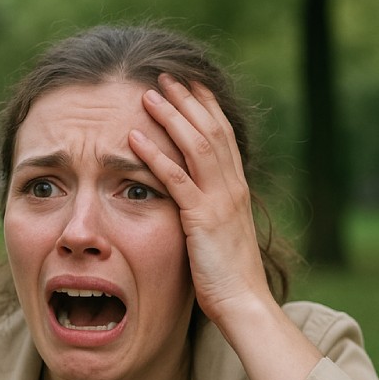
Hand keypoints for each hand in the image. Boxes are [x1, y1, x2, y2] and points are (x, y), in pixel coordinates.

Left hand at [129, 74, 322, 379]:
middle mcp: (232, 187)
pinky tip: (134, 139)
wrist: (244, 303)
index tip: (189, 86)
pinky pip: (176, 180)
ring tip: (148, 94)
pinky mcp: (202, 219)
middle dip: (188, 100)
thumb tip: (193, 203)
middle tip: (166, 76)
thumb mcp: (218, 235)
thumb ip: (207, 212)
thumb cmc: (227, 277)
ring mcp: (219, 201)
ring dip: (170, 117)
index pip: (222, 135)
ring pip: (195, 145)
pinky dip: (154, 156)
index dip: (205, 108)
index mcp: (236, 189)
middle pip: (211, 130)